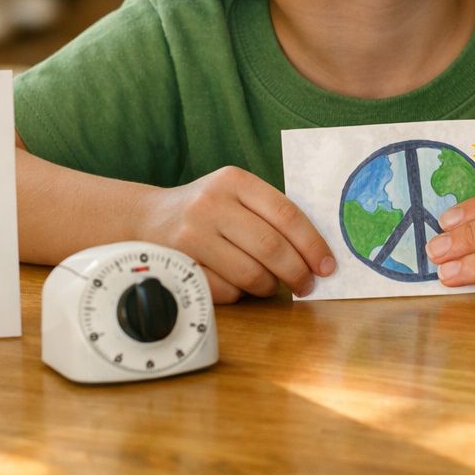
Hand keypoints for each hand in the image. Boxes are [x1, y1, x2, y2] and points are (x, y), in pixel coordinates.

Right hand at [135, 166, 335, 303]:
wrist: (146, 218)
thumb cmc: (206, 209)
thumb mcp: (235, 194)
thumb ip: (270, 213)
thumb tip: (317, 253)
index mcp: (235, 181)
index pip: (287, 214)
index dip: (313, 244)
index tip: (328, 266)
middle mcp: (212, 204)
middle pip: (271, 247)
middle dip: (297, 272)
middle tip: (308, 285)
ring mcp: (192, 234)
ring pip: (250, 273)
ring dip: (270, 286)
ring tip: (273, 285)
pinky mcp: (179, 264)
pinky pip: (225, 290)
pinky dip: (240, 294)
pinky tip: (238, 285)